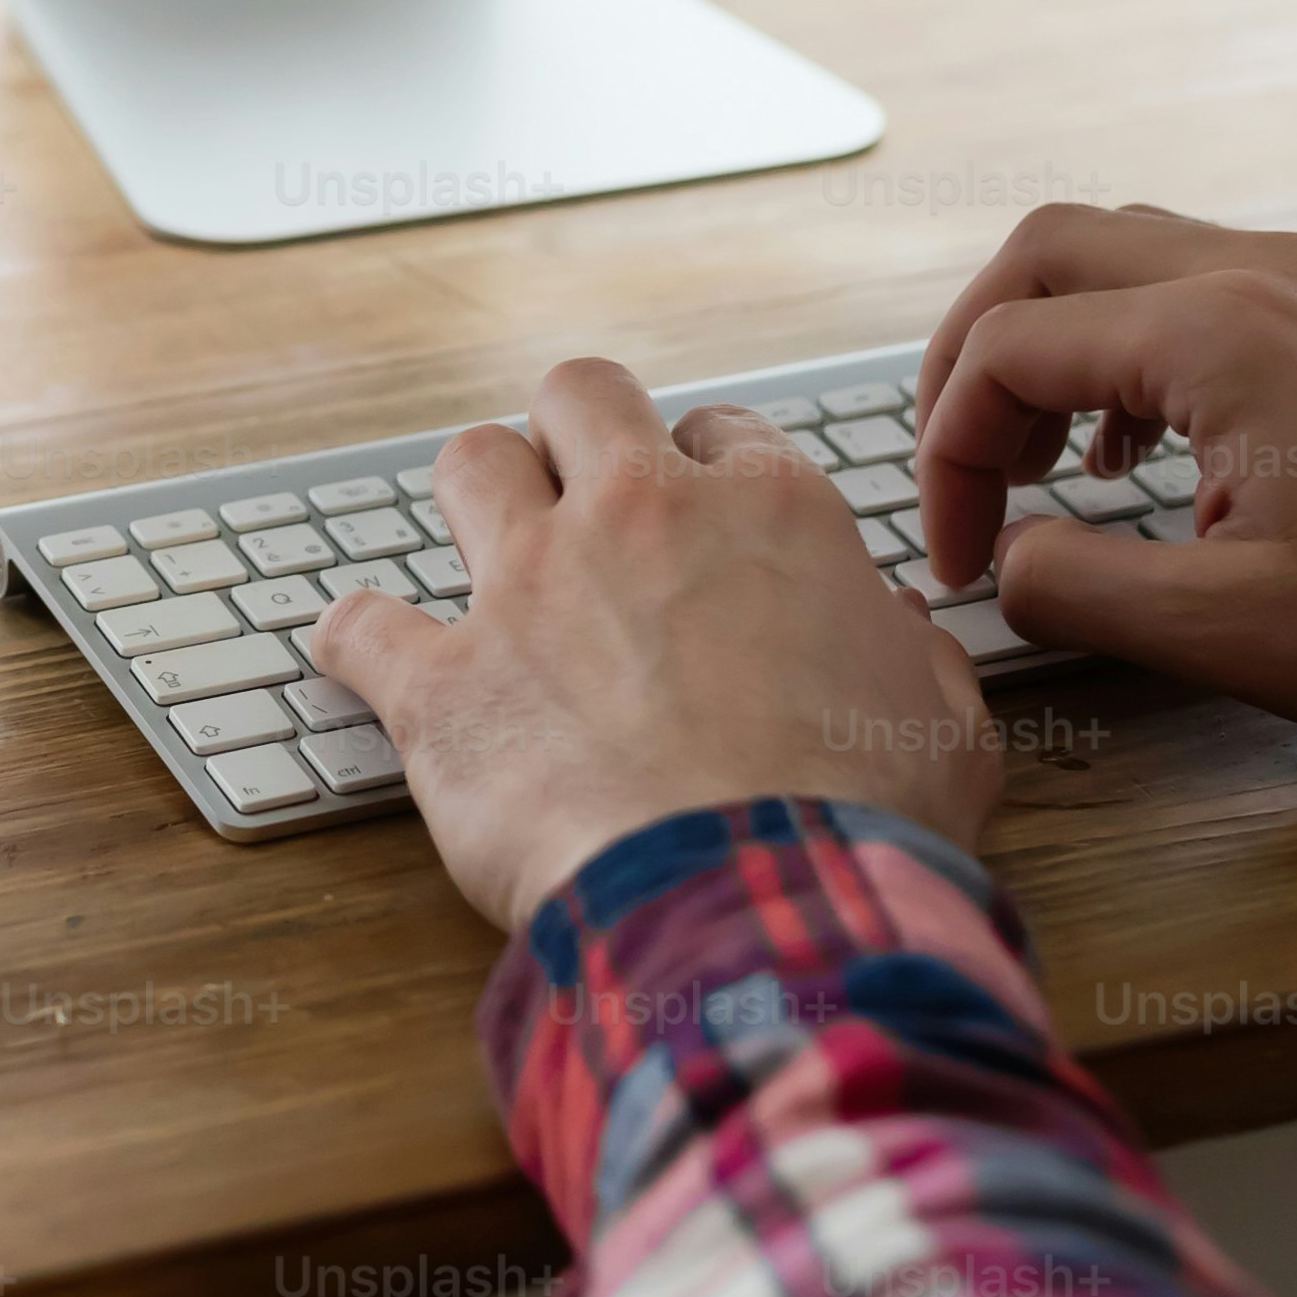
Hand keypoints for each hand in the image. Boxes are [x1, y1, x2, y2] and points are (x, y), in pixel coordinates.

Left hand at [316, 358, 1001, 931]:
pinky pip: (359, 625)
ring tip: (483, 553)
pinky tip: (358, 654)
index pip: (720, 436)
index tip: (698, 523)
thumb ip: (917, 660)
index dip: (705, 476)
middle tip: (578, 495)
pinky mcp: (442, 681)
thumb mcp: (945, 726)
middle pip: (580, 396)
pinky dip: (351, 639)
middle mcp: (640, 517)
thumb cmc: (860, 823)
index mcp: (769, 514)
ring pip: (468, 462)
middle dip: (574, 433)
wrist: (756, 901)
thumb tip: (902, 637)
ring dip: (473, 499)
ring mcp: (529, 588)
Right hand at [909, 206, 1296, 742]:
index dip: (948, 456)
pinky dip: (1136, 347)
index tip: (962, 560)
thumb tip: (1011, 564)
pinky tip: (1147, 455)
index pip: (1007, 348)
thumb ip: (1080, 588)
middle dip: (973, 355)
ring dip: (1056, 344)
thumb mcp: (1229, 631)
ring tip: (1043, 466)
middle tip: (960, 468)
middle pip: (1048, 250)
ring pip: (1128, 252)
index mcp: (1214, 331)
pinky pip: (1204, 281)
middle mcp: (1261, 270)